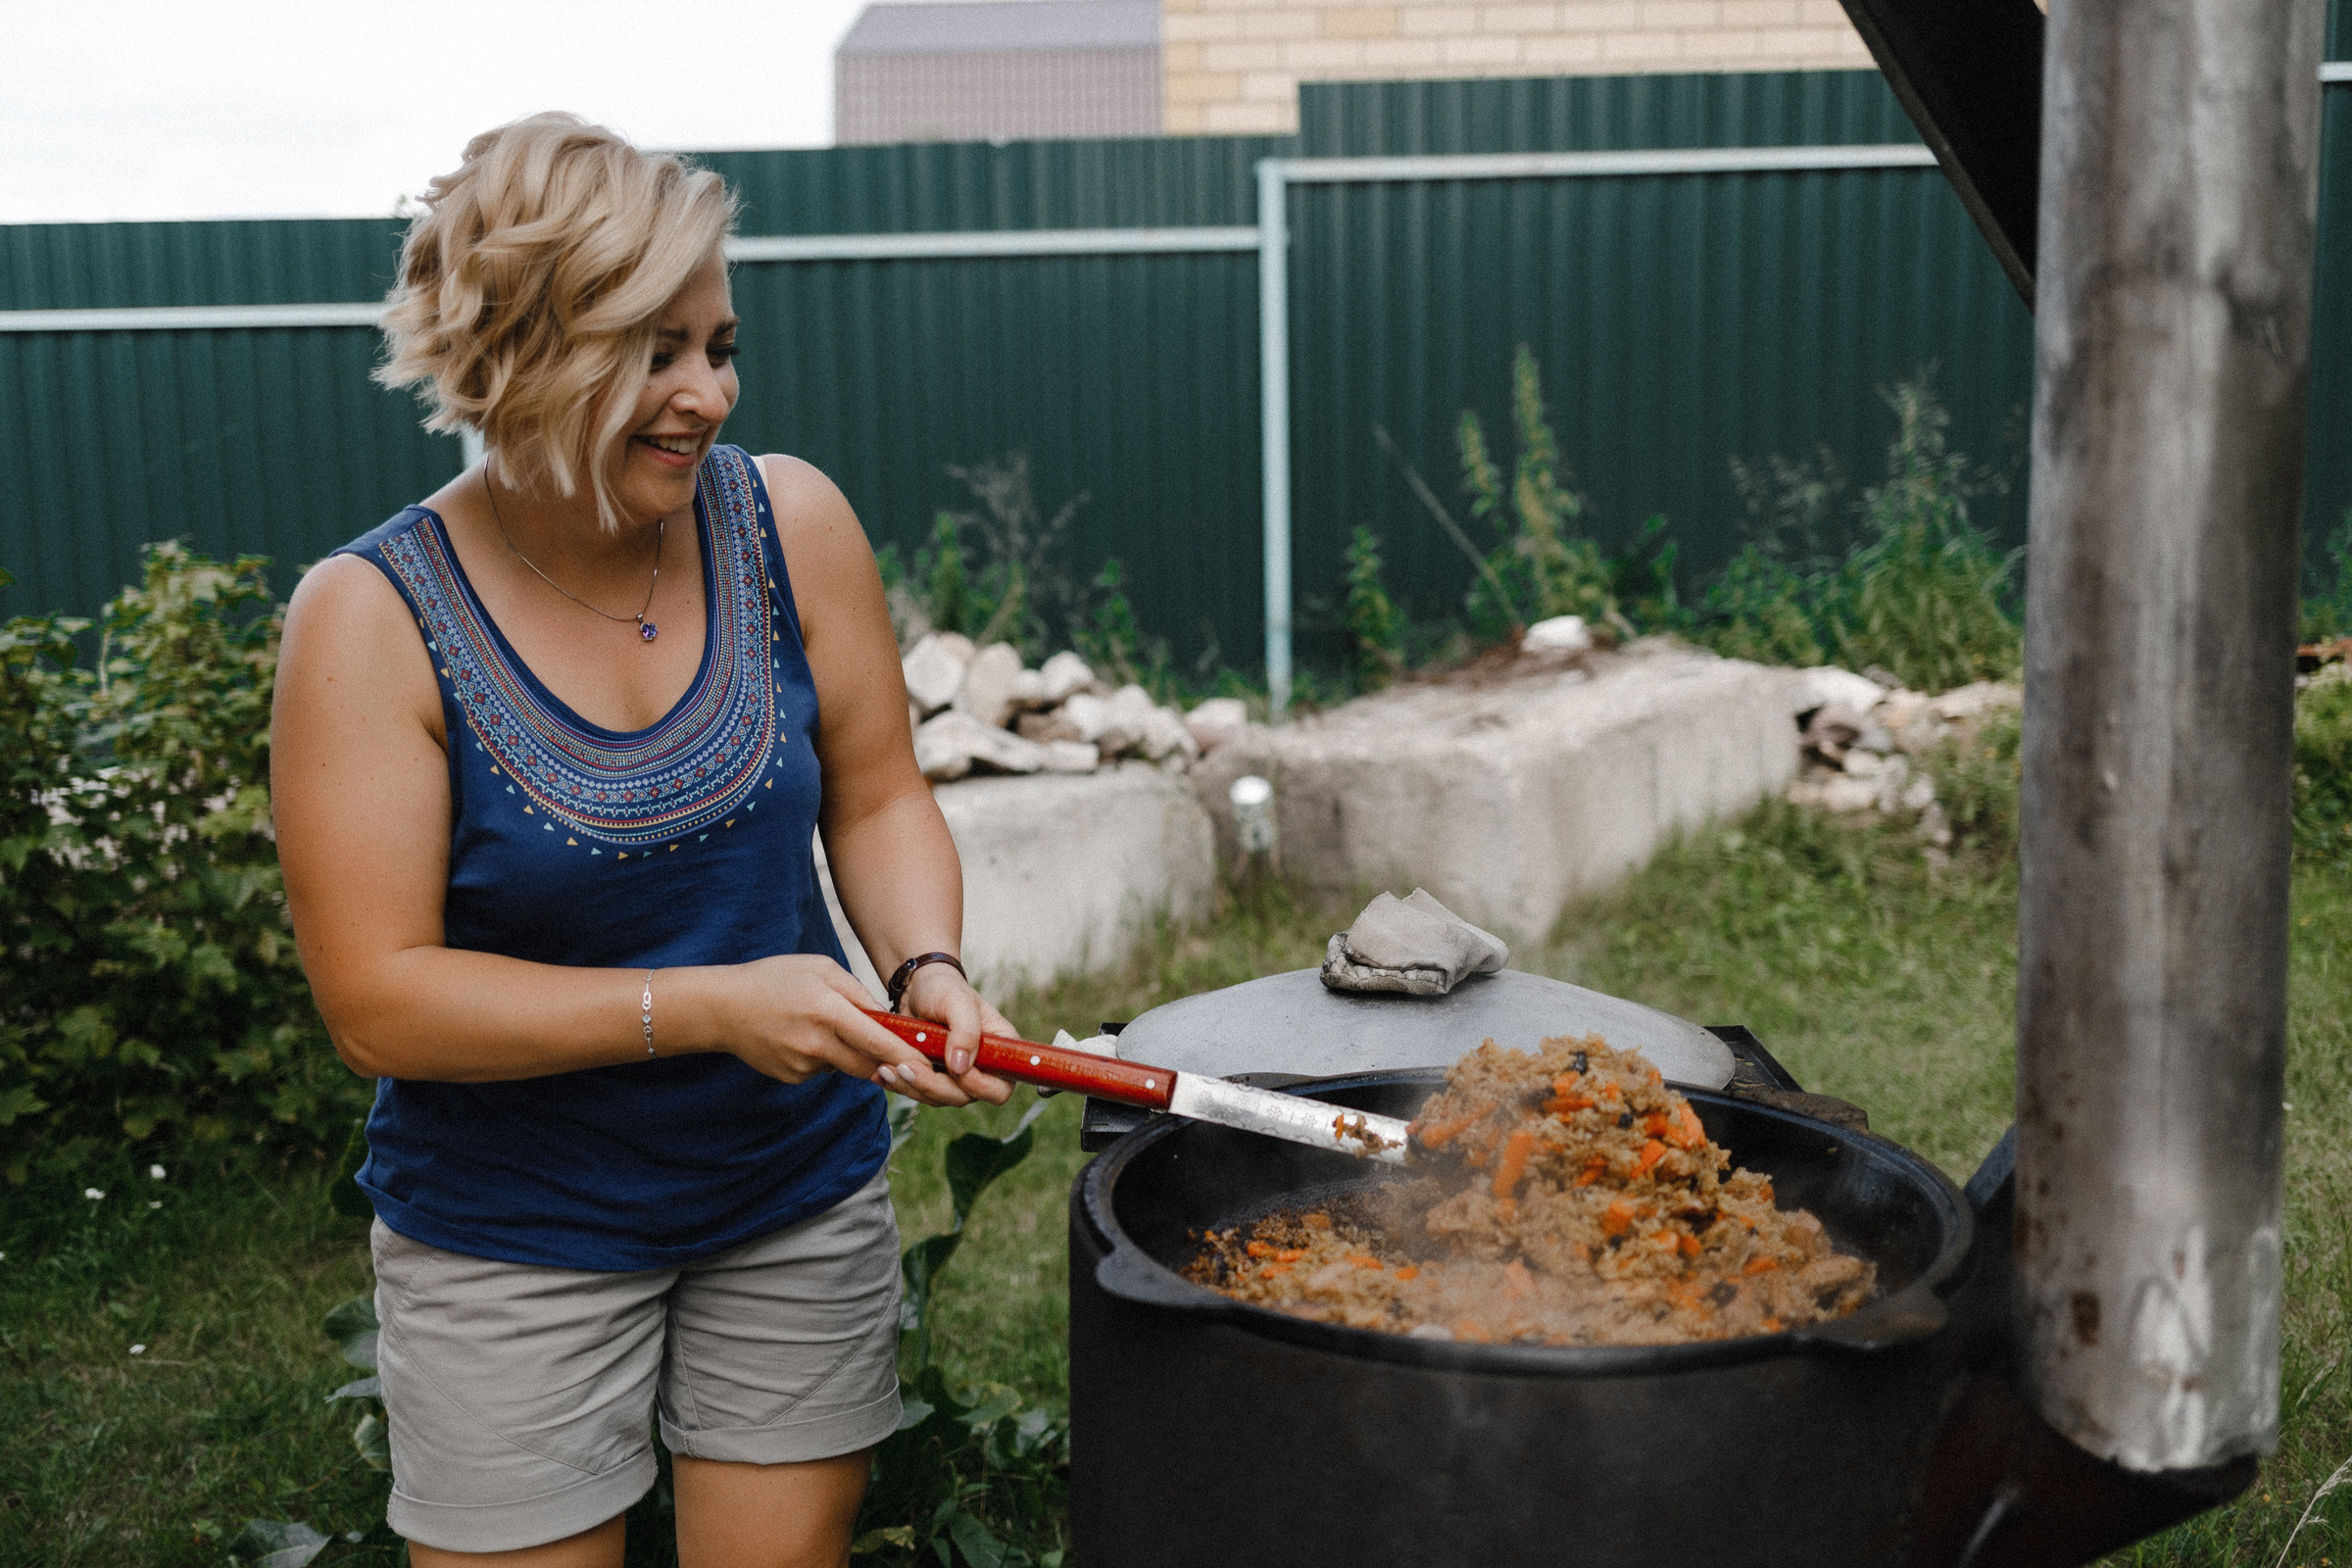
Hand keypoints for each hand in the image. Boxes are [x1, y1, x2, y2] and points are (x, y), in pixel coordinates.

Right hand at [721, 954, 999, 1104]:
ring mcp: (802, 1064)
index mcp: (826, 1009)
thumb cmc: (776, 978)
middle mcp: (816, 1042)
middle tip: (906, 1052)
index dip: (907, 1057)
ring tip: (830, 1025)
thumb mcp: (821, 968)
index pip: (877, 1040)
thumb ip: (857, 993)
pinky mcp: (792, 1077)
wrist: (722, 1008)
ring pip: (848, 1067)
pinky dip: (828, 1057)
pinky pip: (825, 1070)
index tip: (932, 1069)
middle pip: (869, 1063)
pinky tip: (806, 1036)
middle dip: (890, 1060)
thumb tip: (886, 1020)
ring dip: (856, 1054)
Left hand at [893, 959, 1015, 1105]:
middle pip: (963, 1098)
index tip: (954, 1069)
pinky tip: (880, 1073)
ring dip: (911, 1087)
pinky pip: (917, 1093)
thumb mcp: (958, 1001)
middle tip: (906, 1066)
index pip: (1000, 1088)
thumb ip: (966, 1030)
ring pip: (936, 1099)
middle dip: (932, 1086)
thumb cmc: (944, 989)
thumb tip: (961, 1068)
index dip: (980, 1087)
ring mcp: (955, 1079)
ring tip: (886, 1067)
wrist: (918, 988)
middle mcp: (981, 1071)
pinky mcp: (931, 1080)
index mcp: (999, 1053)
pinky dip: (898, 1085)